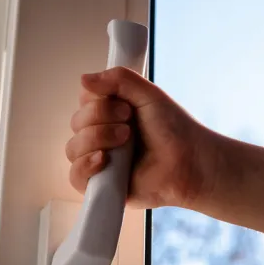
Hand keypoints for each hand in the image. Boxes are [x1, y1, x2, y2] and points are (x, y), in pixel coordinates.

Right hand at [65, 67, 219, 209]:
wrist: (190, 162)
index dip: (97, 101)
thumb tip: (83, 78)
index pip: (83, 101)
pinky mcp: (100, 186)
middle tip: (129, 124)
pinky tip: (103, 160)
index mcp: (110, 114)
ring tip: (126, 142)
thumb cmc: (175, 131)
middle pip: (76, 122)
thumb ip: (118, 79)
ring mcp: (99, 161)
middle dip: (100, 118)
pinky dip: (86, 165)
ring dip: (97, 139)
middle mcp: (101, 136)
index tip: (123, 104)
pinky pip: (75, 176)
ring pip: (73, 148)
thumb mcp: (148, 94)